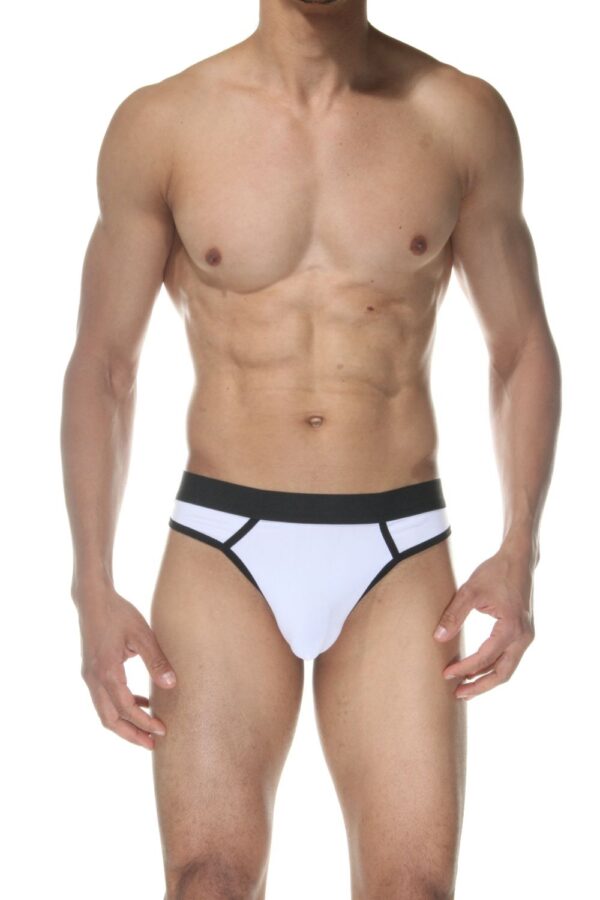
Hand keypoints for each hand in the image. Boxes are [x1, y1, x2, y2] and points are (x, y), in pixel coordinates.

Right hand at [77, 587, 176, 748]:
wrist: (93, 600)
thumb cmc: (119, 614)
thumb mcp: (142, 635)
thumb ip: (156, 661)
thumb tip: (171, 684)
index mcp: (107, 672)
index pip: (126, 708)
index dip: (144, 723)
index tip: (162, 730)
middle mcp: (94, 679)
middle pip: (110, 720)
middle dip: (131, 735)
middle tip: (153, 744)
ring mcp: (90, 676)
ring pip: (104, 712)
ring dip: (125, 724)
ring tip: (148, 730)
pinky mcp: (92, 672)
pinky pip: (104, 699)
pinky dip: (120, 707)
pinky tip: (141, 702)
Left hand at [433, 548, 534, 698]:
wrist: (519, 560)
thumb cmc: (494, 572)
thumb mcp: (470, 591)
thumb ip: (454, 615)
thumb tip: (437, 638)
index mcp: (511, 628)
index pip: (485, 658)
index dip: (464, 668)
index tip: (445, 674)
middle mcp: (523, 637)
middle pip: (502, 674)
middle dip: (479, 686)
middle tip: (457, 694)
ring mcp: (526, 637)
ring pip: (508, 669)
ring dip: (487, 679)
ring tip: (465, 687)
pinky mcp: (523, 634)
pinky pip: (509, 658)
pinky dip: (493, 667)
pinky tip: (476, 670)